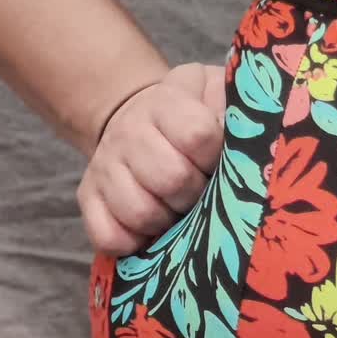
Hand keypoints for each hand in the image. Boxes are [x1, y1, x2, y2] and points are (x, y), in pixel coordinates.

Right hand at [77, 60, 226, 255]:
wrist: (139, 117)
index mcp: (166, 102)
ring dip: (168, 220)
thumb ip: (233, 110)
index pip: (198, 135)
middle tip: (202, 190)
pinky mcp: (88, 197)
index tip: (217, 160)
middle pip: (171, 179)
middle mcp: (129, 131)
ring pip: (140, 212)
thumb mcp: (217, 94)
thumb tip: (248, 142)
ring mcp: (104, 166)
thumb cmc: (194, 112)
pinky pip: (108, 237)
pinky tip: (152, 231)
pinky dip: (134, 243)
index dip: (215, 157)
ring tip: (179, 209)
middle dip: (196, 193)